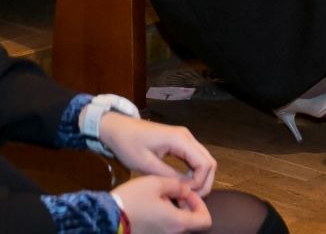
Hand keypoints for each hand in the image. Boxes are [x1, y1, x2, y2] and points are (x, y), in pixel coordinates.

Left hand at [95, 115, 215, 194]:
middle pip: (209, 162)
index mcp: (180, 139)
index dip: (199, 183)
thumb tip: (187, 189)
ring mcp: (184, 138)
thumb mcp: (146, 164)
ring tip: (187, 192)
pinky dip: (194, 172)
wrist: (116, 128)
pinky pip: (195, 158)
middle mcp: (186, 136)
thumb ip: (169, 176)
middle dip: (204, 182)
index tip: (184, 193)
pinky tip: (184, 183)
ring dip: (200, 178)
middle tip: (190, 197)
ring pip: (204, 160)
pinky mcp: (179, 142)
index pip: (204, 164)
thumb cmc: (128, 144)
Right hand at [110, 175, 211, 233]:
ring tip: (161, 198)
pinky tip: (152, 206)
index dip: (201, 204)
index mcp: (177, 222)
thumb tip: (186, 188)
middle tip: (174, 193)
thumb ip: (175, 185)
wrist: (109, 218)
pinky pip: (167, 228)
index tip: (188, 193)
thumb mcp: (154, 183)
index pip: (205, 220)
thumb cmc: (131, 201)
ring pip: (179, 225)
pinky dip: (166, 218)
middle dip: (187, 206)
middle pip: (192, 223)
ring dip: (176, 211)